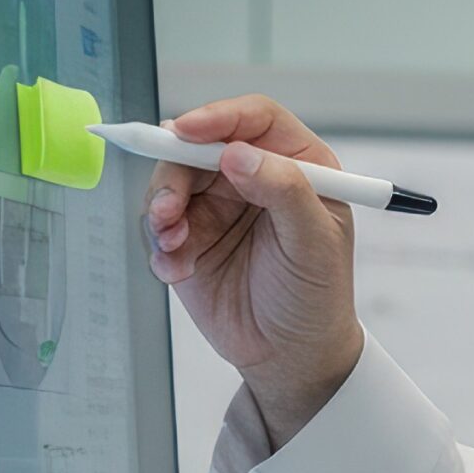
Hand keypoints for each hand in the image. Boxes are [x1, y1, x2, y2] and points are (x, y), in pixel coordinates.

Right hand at [140, 95, 361, 446]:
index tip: (188, 132)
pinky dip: (159, 244)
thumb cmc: (316, 297)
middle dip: (174, 171)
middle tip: (168, 208)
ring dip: (161, 208)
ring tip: (173, 244)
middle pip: (199, 145)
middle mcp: (254, 178)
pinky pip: (157, 224)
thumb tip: (239, 154)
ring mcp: (218, 206)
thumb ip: (285, 192)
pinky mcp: (189, 237)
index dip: (219, 117)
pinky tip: (176, 269)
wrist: (291, 356)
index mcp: (297, 166)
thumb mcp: (314, 244)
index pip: (255, 120)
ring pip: (170, 180)